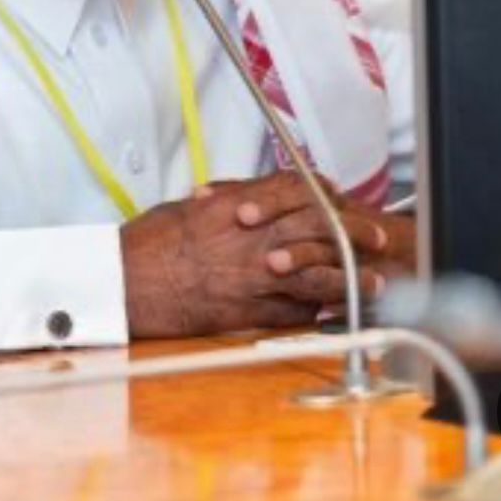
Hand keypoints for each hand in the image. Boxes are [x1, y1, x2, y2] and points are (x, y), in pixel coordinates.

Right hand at [120, 172, 381, 338]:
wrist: (126, 282)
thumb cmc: (149, 243)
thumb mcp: (190, 207)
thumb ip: (227, 200)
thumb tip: (251, 198)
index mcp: (236, 206)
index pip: (295, 189)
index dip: (324, 192)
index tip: (339, 197)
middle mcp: (251, 238)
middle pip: (317, 226)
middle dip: (351, 230)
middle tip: (373, 236)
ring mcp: (253, 276)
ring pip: (317, 272)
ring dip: (351, 276)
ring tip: (374, 282)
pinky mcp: (248, 312)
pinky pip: (296, 310)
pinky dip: (319, 309)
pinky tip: (335, 310)